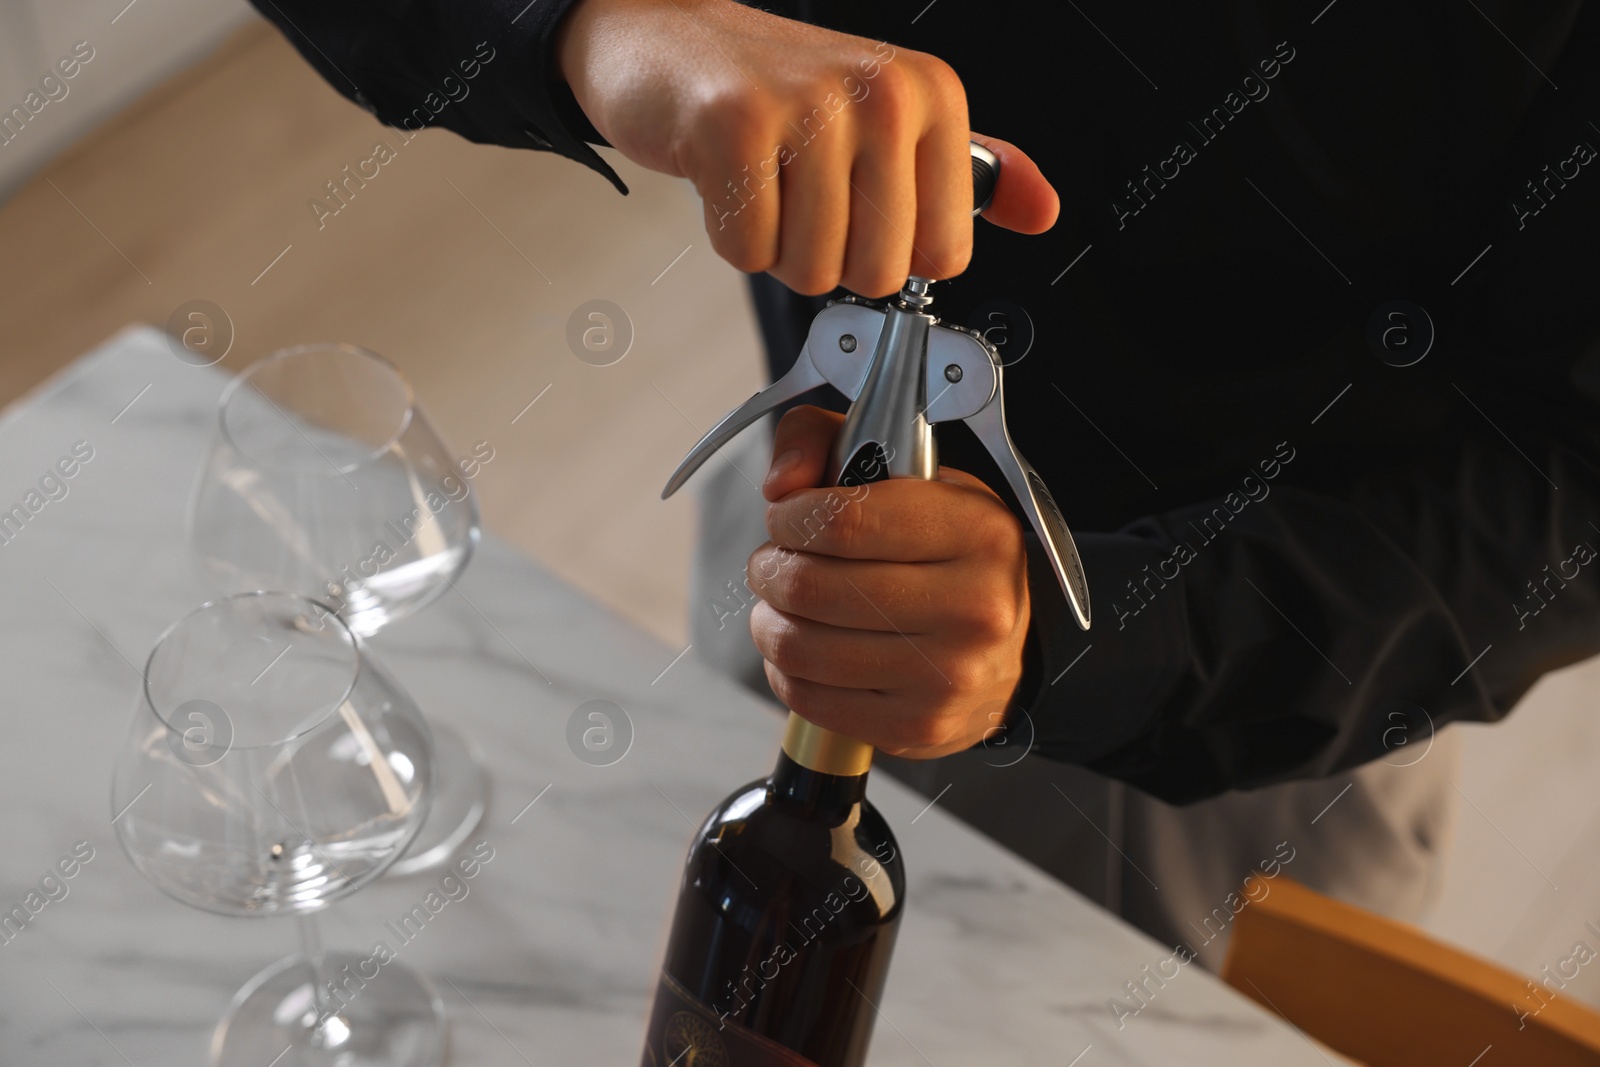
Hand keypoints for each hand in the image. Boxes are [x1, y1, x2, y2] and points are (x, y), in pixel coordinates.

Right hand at [555, 0, 1057, 295]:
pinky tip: (731, 181)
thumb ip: (970, 173)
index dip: (892, 255)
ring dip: (778, 247)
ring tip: (767, 185)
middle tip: (802, 197)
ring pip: (810, 269)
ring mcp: (808, 108)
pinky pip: (748, 251)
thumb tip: (1041, 211)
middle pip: (877, 272)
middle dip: (829, 257)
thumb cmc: (782, 89)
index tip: (861, 209)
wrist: (673, 39)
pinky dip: (731, 235)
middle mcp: (880, 94)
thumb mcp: (894, 118)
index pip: (944, 252)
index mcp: (930, 96)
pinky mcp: (735, 128)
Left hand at [745, 406, 1030, 758]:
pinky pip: (808, 697)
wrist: (1006, 650)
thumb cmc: (947, 555)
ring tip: (783, 605)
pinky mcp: (916, 726)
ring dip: (769, 621)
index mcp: (977, 532)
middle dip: (770, 569)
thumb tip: (779, 484)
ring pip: (799, 646)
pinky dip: (785, 669)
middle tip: (776, 563)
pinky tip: (806, 648)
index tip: (785, 517)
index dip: (791, 517)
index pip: (843, 521)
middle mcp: (973, 607)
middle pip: (812, 587)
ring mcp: (947, 676)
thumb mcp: (909, 473)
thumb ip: (825, 443)